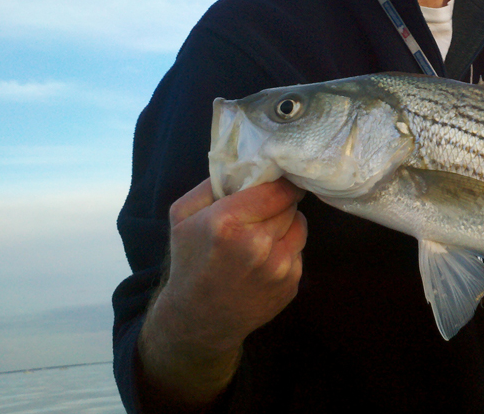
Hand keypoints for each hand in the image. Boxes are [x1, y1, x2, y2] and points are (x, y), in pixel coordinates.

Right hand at [138, 177, 306, 406]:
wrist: (198, 320)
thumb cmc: (190, 262)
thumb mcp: (183, 216)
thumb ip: (213, 183)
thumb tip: (247, 164)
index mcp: (226, 223)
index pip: (275, 188)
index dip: (278, 182)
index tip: (276, 181)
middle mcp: (257, 245)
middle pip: (289, 204)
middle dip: (279, 204)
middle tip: (263, 212)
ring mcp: (278, 268)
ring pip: (300, 225)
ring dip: (286, 225)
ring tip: (264, 235)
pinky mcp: (291, 284)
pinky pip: (299, 251)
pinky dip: (287, 250)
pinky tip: (266, 260)